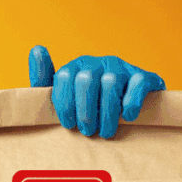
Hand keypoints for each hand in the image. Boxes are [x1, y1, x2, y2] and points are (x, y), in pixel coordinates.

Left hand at [29, 45, 165, 138]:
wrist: (125, 109)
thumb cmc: (85, 107)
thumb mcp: (60, 96)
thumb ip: (43, 79)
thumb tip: (37, 49)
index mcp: (75, 67)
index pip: (64, 77)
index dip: (65, 104)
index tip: (69, 124)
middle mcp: (97, 63)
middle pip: (86, 81)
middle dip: (85, 111)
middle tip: (87, 131)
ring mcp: (121, 68)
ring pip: (111, 83)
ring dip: (107, 113)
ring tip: (105, 132)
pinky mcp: (144, 76)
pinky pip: (139, 83)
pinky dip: (132, 102)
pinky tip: (128, 117)